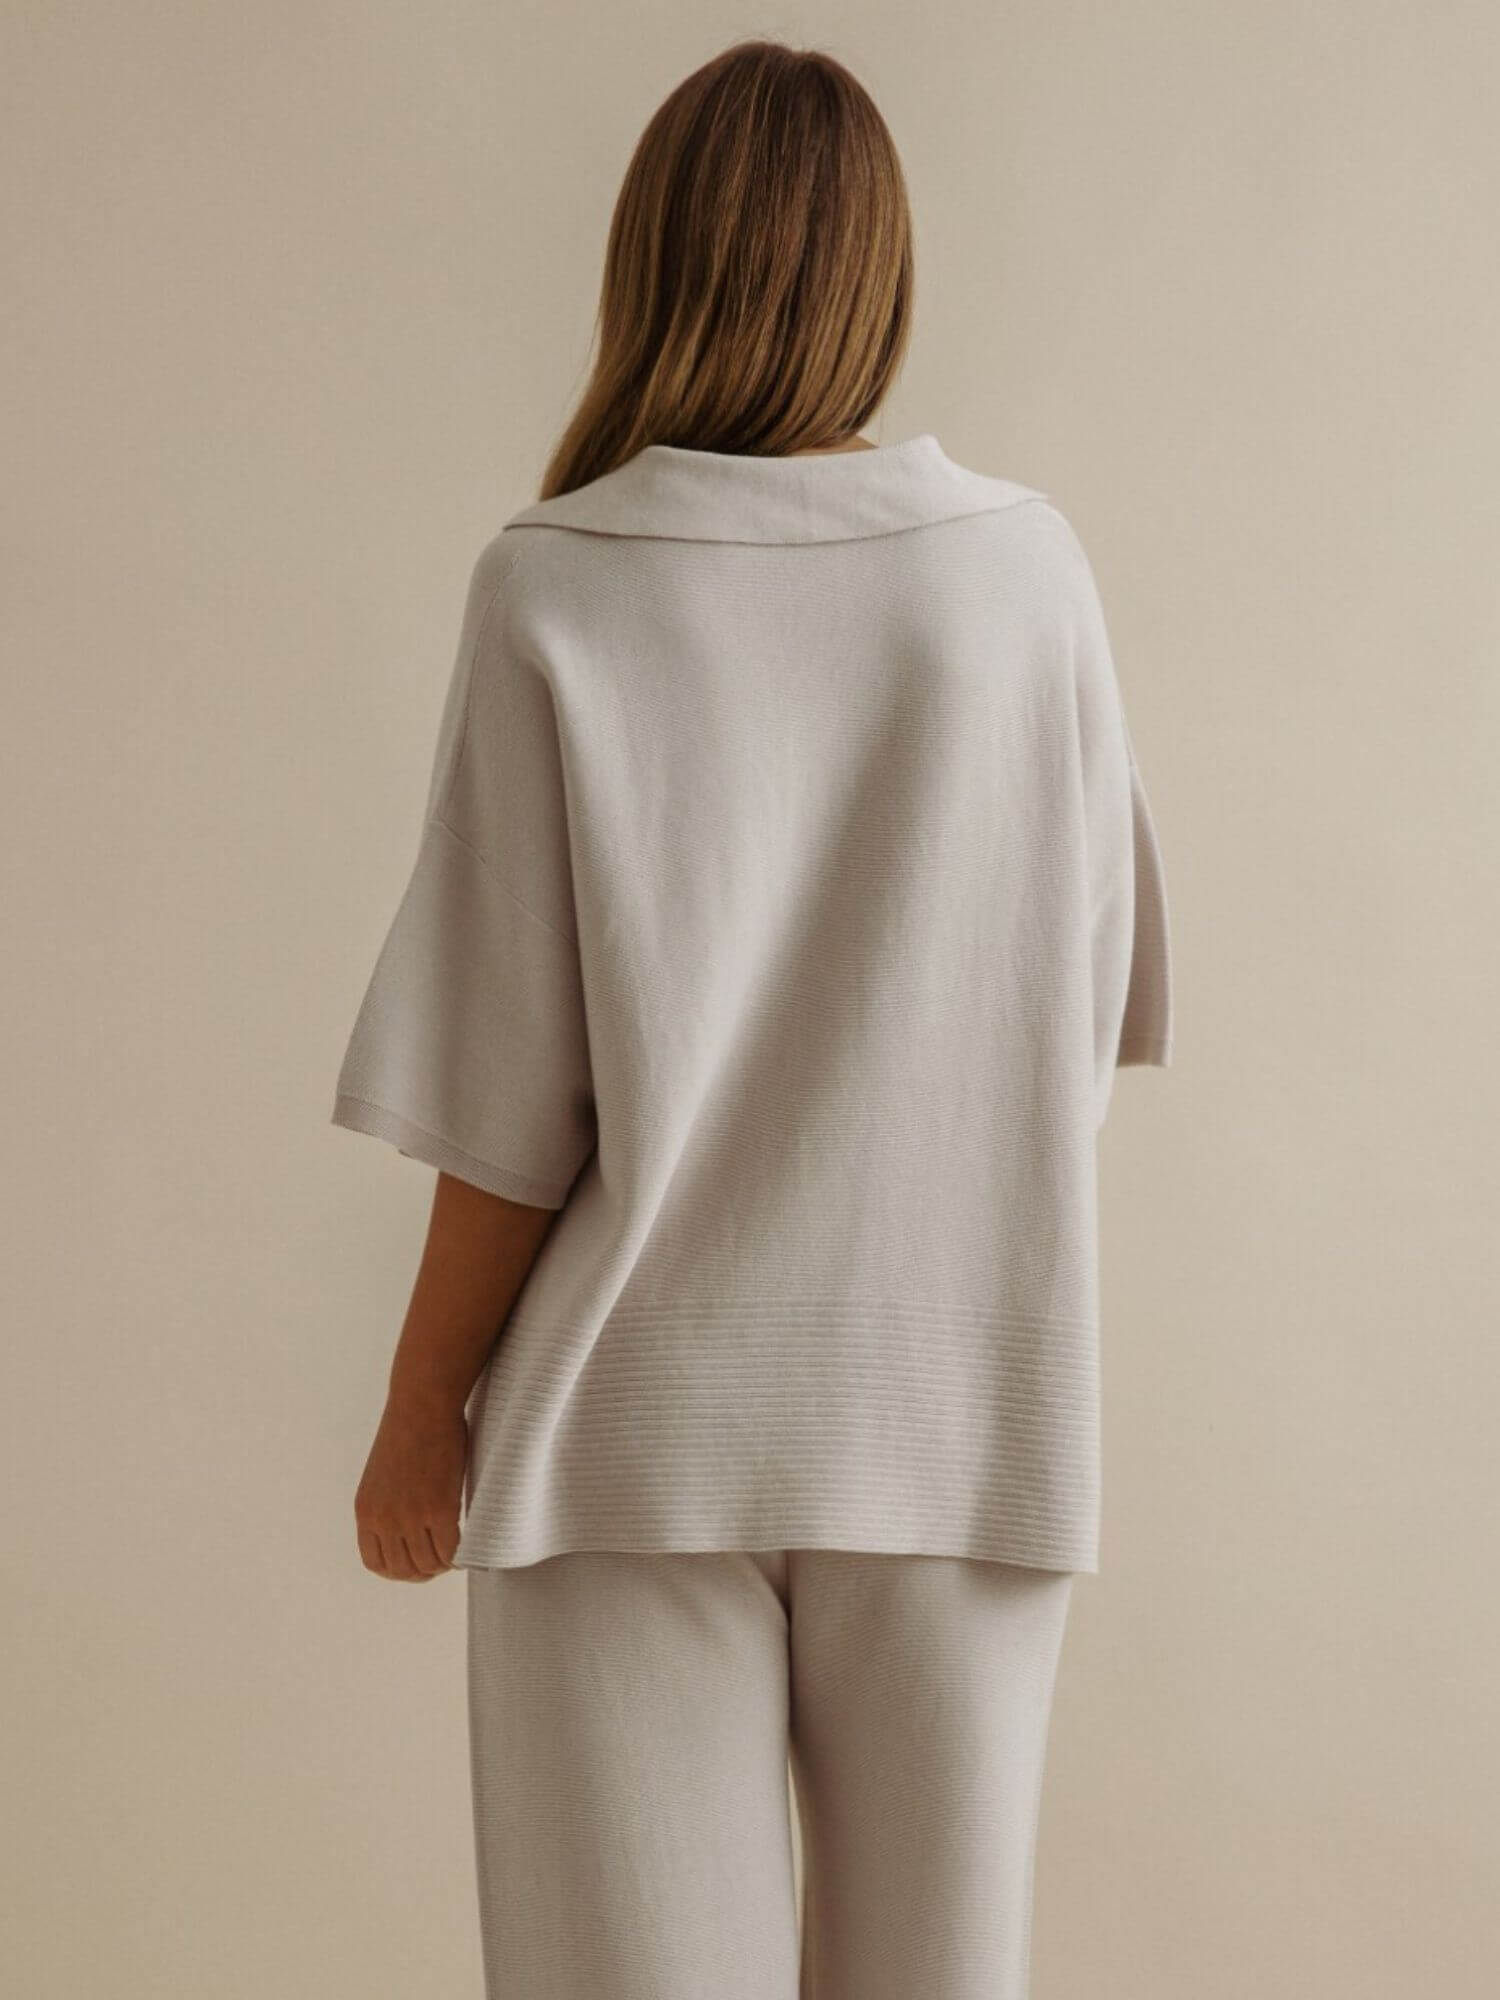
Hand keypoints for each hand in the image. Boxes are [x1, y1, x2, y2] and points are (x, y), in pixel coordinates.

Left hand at [354, 1393, 467, 1580]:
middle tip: (443, 1561)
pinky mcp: (439, 1509)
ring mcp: (410, 1517)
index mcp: (366, 1510)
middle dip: (425, 1572)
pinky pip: (450, 1551)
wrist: (422, 1405)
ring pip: (428, 1565)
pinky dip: (460, 1556)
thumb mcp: (384, 1474)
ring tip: (457, 1553)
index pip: (375, 1562)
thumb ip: (390, 1504)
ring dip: (444, 1565)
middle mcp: (383, 1519)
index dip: (398, 1570)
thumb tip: (410, 1526)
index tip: (416, 1564)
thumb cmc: (410, 1429)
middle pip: (403, 1569)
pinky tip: (468, 1546)